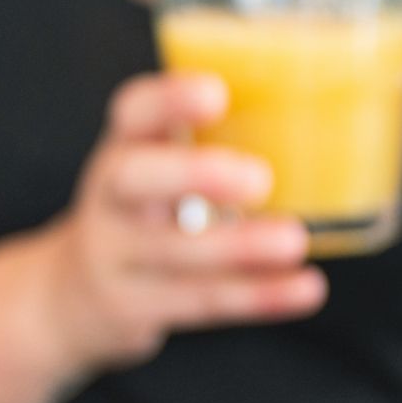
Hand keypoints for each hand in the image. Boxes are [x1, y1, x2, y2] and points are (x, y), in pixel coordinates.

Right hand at [31, 72, 326, 372]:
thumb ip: (211, 151)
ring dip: (238, 247)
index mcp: (123, 151)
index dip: (168, 100)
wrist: (70, 299)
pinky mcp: (132, 308)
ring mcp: (114, 257)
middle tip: (258, 178)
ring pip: (171, 252)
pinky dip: (257, 296)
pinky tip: (304, 288)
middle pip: (133, 178)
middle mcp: (109, 200)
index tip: (215, 94)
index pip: (131, 113)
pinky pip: (198, 302)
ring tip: (293, 240)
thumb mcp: (155, 175)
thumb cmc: (141, 219)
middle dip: (193, 174)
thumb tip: (330, 124)